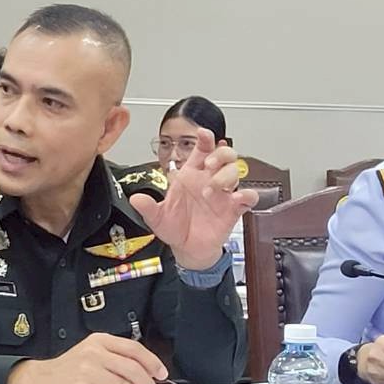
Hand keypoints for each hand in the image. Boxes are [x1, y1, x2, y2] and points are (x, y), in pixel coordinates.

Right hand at [6, 333, 167, 383]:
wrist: (40, 379)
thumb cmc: (68, 369)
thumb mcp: (90, 352)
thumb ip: (114, 357)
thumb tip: (145, 372)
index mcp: (99, 341)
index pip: (134, 348)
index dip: (152, 362)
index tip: (160, 373)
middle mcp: (93, 353)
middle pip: (133, 369)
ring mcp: (87, 372)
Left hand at [129, 128, 257, 269]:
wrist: (186, 250)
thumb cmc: (174, 228)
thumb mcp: (157, 218)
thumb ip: (148, 208)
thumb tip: (135, 199)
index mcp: (191, 175)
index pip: (202, 150)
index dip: (205, 139)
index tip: (203, 134)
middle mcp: (209, 180)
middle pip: (224, 154)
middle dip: (219, 154)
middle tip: (209, 165)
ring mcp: (223, 194)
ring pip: (235, 171)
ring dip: (225, 176)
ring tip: (210, 190)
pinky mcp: (233, 209)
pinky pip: (248, 197)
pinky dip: (247, 195)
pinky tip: (237, 198)